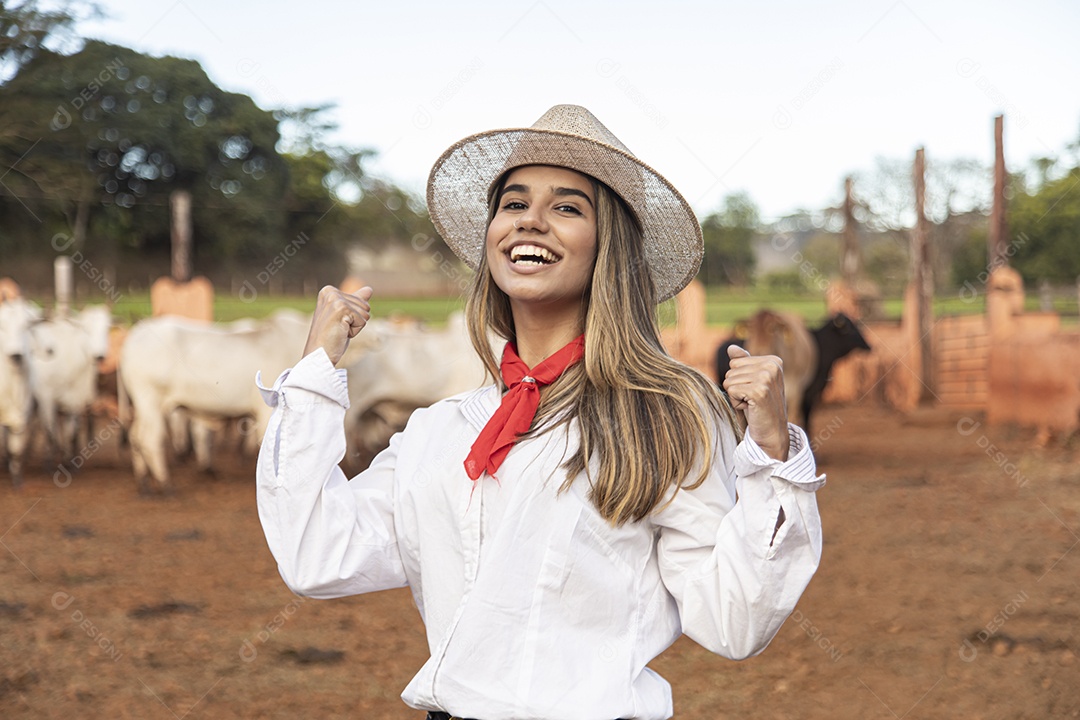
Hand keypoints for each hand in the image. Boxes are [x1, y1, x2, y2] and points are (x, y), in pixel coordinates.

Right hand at [303, 285, 373, 365]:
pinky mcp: (341, 308)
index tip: (337, 323)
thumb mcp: (345, 317)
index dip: (354, 317)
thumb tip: (369, 289)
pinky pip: (363, 320)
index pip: (361, 300)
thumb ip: (356, 301)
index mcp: (329, 291)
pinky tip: (340, 333)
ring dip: (355, 326)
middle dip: (356, 321)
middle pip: (365, 305)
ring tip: (338, 331)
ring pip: (365, 313)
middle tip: (338, 328)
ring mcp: (335, 299)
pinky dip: (355, 331)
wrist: (319, 355)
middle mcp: (331, 292)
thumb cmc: (330, 338)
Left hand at [723, 344, 789, 460]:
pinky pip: (730, 390)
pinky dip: (735, 403)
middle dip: (736, 387)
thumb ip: (743, 363)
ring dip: (736, 396)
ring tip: (752, 404)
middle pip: (731, 370)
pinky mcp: (759, 391)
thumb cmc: (760, 407)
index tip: (754, 391)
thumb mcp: (752, 382)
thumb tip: (730, 348)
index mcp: (773, 361)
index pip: (735, 362)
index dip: (740, 379)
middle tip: (752, 400)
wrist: (772, 432)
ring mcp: (767, 378)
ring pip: (729, 380)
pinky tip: (750, 408)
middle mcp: (772, 366)